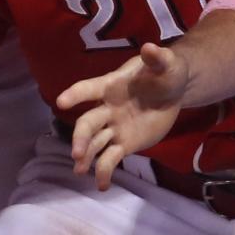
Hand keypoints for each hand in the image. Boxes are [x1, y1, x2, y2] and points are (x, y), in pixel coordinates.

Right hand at [54, 42, 192, 188]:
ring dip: (86, 156)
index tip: (61, 102)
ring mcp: (114, 128)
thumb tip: (150, 48)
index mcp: (111, 86)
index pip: (89, 89)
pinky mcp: (125, 144)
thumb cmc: (165, 73)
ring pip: (95, 143)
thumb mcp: (166, 63)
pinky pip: (111, 159)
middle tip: (77, 153)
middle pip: (88, 123)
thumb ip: (157, 58)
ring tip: (80, 171)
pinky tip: (102, 186)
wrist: (174, 92)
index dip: (75, 94)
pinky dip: (105, 172)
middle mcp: (106, 108)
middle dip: (81, 137)